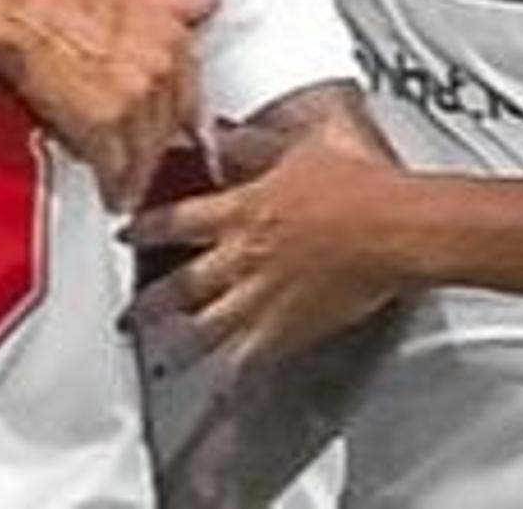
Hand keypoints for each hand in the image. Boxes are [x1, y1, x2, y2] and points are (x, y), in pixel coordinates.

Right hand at [0, 0, 216, 209]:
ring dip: (135, 174)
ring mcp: (135, 99)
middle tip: (136, 158)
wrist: (10, 13)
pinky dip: (113, 188)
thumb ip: (172, 3)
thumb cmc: (53, 0)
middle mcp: (161, 69)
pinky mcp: (104, 127)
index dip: (175, 123)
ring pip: (147, 156)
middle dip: (152, 149)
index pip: (193, 101)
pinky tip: (110, 193)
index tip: (171, 137)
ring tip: (124, 183)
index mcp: (172, 38)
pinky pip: (117, 171)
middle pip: (169, 132)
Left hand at [152, 132, 416, 367]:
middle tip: (129, 314)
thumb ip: (252, 144)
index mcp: (239, 210)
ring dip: (182, 343)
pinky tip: (226, 386)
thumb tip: (225, 135)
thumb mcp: (297, 146)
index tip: (127, 235)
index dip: (144, 229)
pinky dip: (237, 374)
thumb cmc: (358, 185)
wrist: (395, 226)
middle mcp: (244, 257)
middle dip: (150, 302)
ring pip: (210, 327)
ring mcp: (266, 296)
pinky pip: (255, 357)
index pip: (174, 222)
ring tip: (165, 356)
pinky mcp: (295, 327)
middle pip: (182, 285)